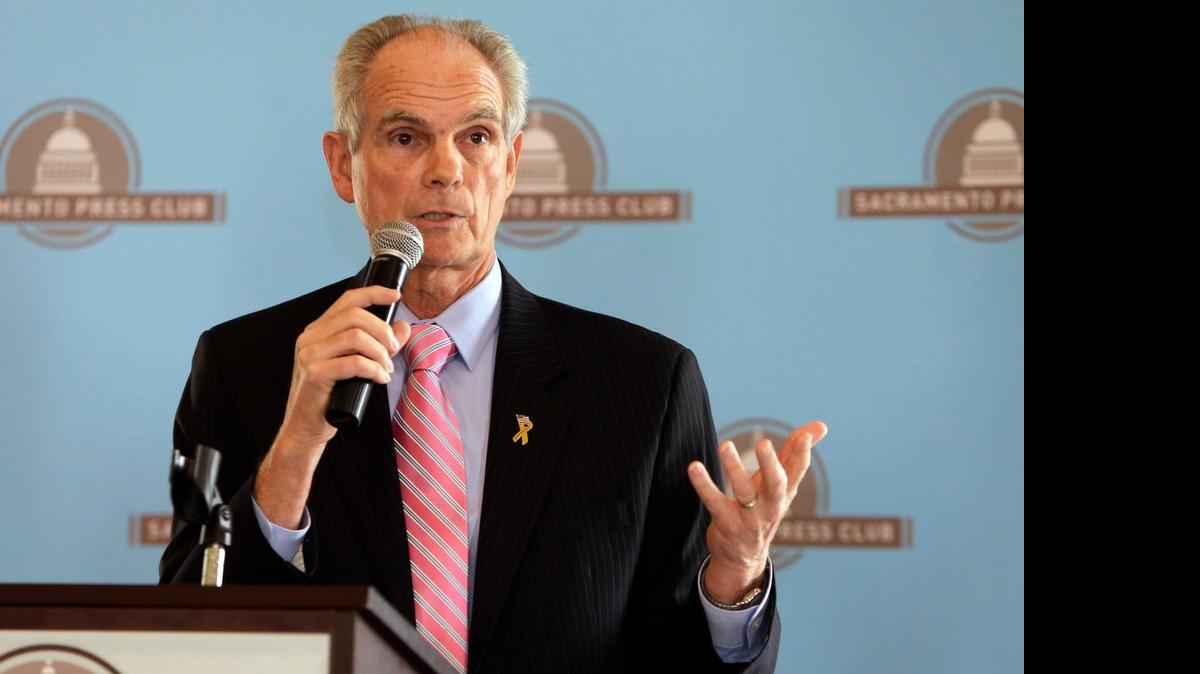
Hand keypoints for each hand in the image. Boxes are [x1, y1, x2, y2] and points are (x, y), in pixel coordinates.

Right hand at [255, 285, 411, 527]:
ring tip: (386, 369)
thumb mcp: (357, 367)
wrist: (306, 429)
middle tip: (394, 350)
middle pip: (356, 316)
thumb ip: (378, 345)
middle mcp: (310, 337)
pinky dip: (374, 369)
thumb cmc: (331, 398)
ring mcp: (309, 354)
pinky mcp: (315, 374)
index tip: (397, 295)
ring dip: (381, 352)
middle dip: (383, 331)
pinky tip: (380, 379)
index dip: (374, 293)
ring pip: (356, 336)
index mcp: (318, 330)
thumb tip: (403, 327)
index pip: (347, 300)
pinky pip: (354, 362)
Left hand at [687, 421, 827, 603]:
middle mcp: (771, 506)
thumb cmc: (764, 509)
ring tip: (724, 444)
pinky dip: (704, 485)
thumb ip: (794, 453)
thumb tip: (821, 425)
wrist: (744, 557)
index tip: (806, 436)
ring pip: (744, 492)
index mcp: (785, 492)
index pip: (797, 471)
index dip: (802, 453)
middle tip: (764, 444)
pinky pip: (715, 502)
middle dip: (771, 464)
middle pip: (776, 484)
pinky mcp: (727, 524)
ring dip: (734, 467)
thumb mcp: (781, 484)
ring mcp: (750, 517)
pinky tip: (694, 467)